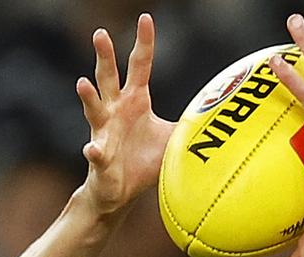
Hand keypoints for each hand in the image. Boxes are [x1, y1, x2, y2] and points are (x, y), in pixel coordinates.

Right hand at [76, 14, 176, 214]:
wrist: (119, 191)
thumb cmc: (142, 161)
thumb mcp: (172, 137)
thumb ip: (191, 121)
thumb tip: (220, 112)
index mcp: (135, 100)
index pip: (139, 65)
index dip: (143, 42)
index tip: (145, 18)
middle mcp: (115, 111)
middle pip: (109, 77)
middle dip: (105, 56)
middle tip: (101, 33)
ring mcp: (104, 132)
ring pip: (94, 108)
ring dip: (88, 96)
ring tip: (82, 83)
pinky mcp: (100, 158)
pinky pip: (96, 152)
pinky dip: (94, 151)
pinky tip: (92, 150)